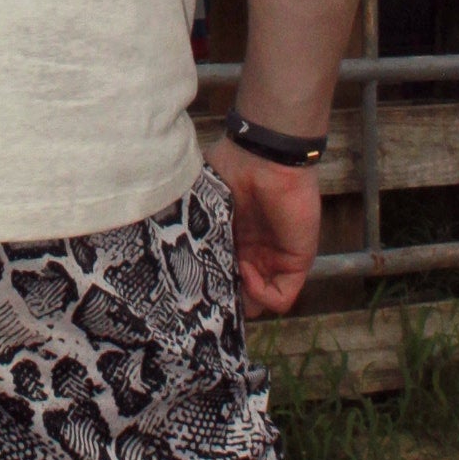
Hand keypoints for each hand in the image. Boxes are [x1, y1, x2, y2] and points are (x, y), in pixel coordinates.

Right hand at [205, 140, 321, 318]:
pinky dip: (261, 294)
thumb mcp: (202, 196)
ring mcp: (274, 260)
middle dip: (223, 299)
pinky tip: (245, 269)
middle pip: (239, 296)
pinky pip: (281, 298)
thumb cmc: (230, 169)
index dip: (207, 285)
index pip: (221, 276)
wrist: (264, 157)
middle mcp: (253, 253)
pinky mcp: (295, 263)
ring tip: (228, 270)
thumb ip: (190, 217)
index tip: (190, 284)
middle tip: (206, 291)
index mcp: (232, 238)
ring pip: (259, 302)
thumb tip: (163, 238)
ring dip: (240, 297)